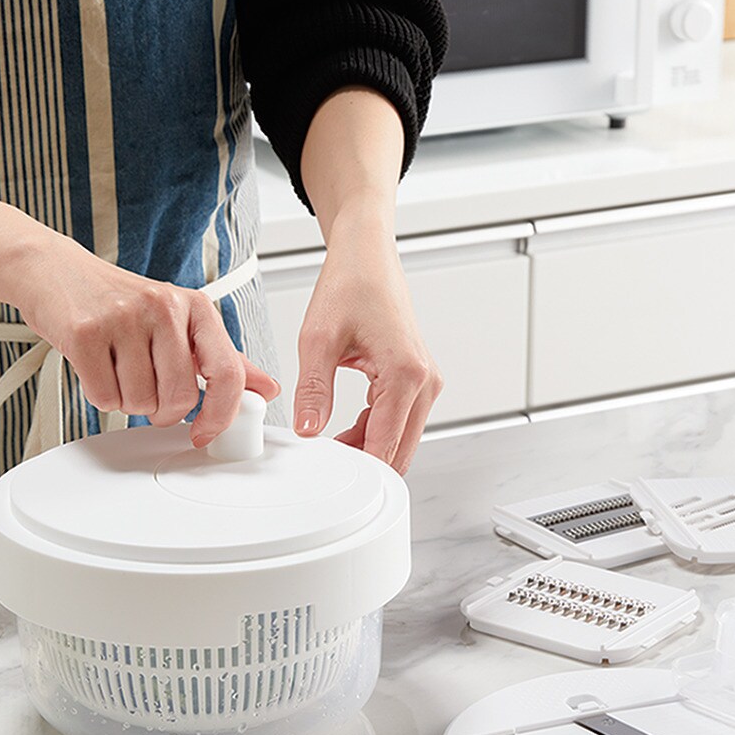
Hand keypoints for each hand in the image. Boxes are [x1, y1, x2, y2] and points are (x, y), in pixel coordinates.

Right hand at [12, 236, 278, 445]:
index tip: (205, 432)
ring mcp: (123, 318)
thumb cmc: (120, 301)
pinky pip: (104, 396)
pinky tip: (98, 368)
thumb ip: (223, 358)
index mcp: (195, 306)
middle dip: (162, 411)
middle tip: (149, 392)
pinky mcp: (85, 333)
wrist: (56, 272)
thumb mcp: (180, 323)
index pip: (227, 373)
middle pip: (180, 398)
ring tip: (119, 370)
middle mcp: (163, 307)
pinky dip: (101, 396)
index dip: (220, 415)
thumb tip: (266, 388)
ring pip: (141, 402)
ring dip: (128, 402)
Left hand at [293, 220, 441, 473]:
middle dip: (366, 464)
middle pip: (400, 449)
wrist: (367, 256)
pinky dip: (374, 432)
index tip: (331, 477)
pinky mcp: (418, 380)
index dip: (359, 468)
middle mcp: (425, 382)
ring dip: (369, 448)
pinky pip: (399, 421)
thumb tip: (309, 430)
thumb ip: (314, 390)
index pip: (385, 444)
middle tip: (327, 469)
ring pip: (400, 439)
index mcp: (407, 374)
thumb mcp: (318, 340)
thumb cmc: (350, 285)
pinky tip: (345, 431)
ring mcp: (425, 382)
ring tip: (330, 448)